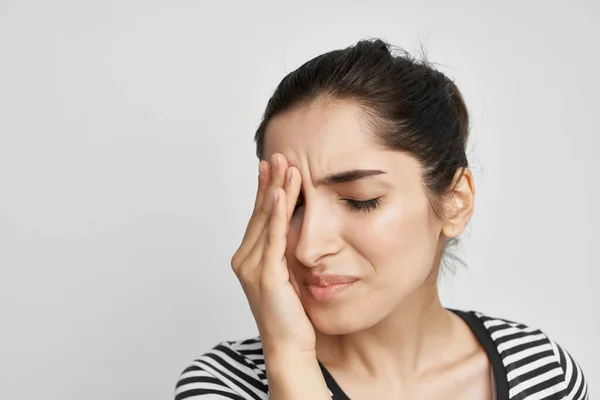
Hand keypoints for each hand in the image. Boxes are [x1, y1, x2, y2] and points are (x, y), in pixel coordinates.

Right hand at [230, 153, 315, 355]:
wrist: (289, 347)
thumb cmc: (292, 315)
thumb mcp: (288, 274)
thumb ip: (287, 251)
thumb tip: (298, 227)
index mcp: (249, 258)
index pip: (259, 216)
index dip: (265, 190)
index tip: (272, 166)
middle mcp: (245, 260)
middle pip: (260, 213)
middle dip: (269, 183)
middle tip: (277, 155)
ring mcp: (253, 268)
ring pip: (266, 221)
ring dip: (275, 191)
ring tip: (283, 166)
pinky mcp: (266, 277)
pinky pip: (273, 239)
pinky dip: (277, 215)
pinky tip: (281, 195)